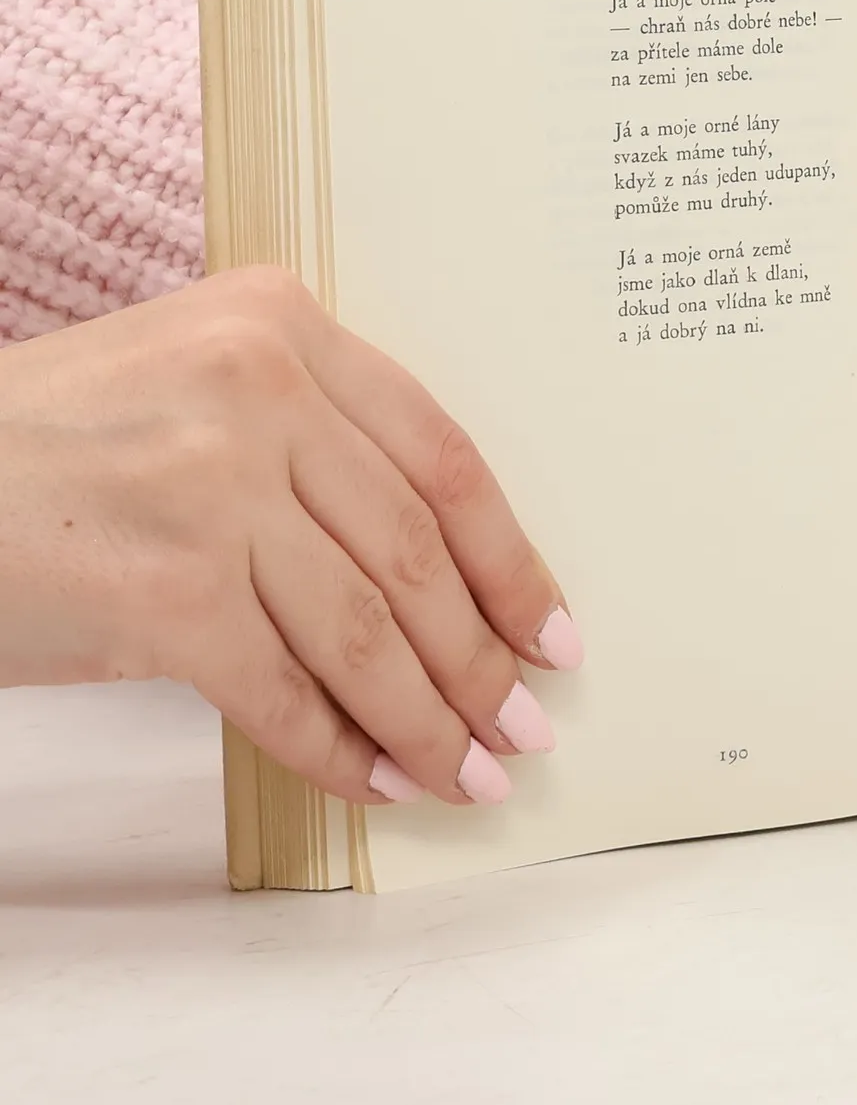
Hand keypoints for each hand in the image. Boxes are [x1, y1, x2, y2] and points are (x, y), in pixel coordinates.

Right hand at [0, 266, 581, 803]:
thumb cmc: (54, 443)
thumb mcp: (195, 384)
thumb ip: (313, 439)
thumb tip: (441, 581)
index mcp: (281, 323)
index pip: (442, 457)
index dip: (511, 560)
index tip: (553, 630)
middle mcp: (257, 389)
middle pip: (415, 552)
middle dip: (482, 658)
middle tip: (525, 726)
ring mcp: (209, 488)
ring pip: (365, 631)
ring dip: (429, 720)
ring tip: (470, 772)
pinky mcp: (160, 591)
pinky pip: (283, 691)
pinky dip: (340, 749)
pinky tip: (379, 781)